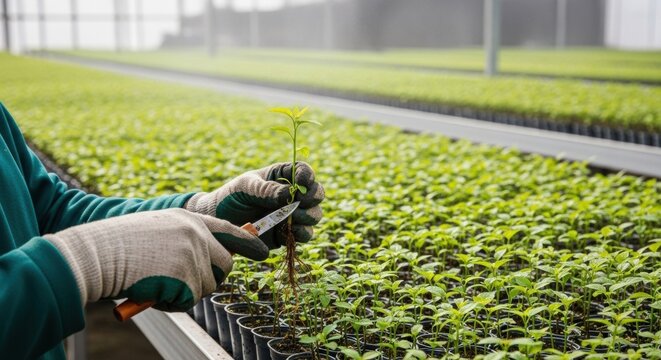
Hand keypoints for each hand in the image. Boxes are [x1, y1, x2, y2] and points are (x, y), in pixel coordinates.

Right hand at [43, 208, 267, 310]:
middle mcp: (197, 234)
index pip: (229, 231)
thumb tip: (207, 265)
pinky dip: (173, 303)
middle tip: (186, 284)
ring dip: (186, 293)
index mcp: (189, 220)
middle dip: (211, 278)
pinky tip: (152, 291)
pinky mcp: (186, 276)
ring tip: (158, 284)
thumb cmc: (119, 246)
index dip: (247, 243)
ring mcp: (193, 254)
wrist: (96, 254)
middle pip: (225, 264)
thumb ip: (184, 241)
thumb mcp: (158, 231)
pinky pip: (190, 300)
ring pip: (207, 286)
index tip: (263, 252)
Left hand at [185, 162, 324, 248]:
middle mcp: (292, 194)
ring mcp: (292, 214)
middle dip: (312, 197)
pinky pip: (306, 234)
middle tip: (300, 202)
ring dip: (308, 216)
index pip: (304, 171)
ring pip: (315, 215)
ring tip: (291, 217)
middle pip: (316, 193)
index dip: (308, 176)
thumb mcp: (245, 187)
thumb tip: (289, 193)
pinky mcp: (289, 233)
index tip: (301, 182)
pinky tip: (290, 231)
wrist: (220, 223)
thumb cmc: (231, 196)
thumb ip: (266, 189)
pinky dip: (302, 233)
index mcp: (283, 175)